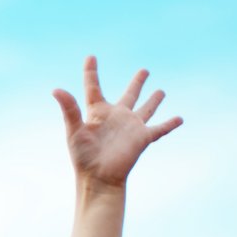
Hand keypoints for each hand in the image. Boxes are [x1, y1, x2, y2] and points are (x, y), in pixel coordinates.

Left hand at [52, 58, 181, 189]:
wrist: (99, 179)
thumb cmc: (83, 157)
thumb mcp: (74, 131)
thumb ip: (69, 109)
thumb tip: (56, 90)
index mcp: (98, 112)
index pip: (94, 87)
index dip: (91, 72)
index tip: (91, 57)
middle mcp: (117, 116)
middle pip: (130, 94)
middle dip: (137, 82)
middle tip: (144, 70)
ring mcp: (131, 126)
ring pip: (146, 109)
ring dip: (154, 100)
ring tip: (161, 91)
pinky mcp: (142, 138)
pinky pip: (160, 129)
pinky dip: (170, 124)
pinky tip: (180, 118)